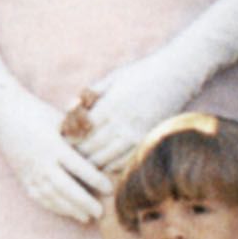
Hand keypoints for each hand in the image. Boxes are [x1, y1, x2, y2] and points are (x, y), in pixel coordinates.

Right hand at [0, 81, 108, 222]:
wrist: (4, 114)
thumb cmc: (38, 113)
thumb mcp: (61, 119)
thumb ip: (79, 133)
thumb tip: (102, 142)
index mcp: (54, 146)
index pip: (79, 167)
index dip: (96, 180)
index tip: (110, 188)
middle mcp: (42, 162)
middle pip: (66, 188)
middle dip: (84, 202)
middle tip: (101, 212)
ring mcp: (31, 172)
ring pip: (53, 196)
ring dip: (70, 209)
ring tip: (87, 217)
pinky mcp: (23, 177)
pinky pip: (39, 197)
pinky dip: (54, 207)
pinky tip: (67, 212)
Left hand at [70, 48, 197, 172]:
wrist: (177, 75)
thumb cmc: (141, 73)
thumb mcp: (113, 77)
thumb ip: (90, 93)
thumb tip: (68, 107)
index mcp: (110, 105)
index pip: (82, 132)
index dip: (68, 141)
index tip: (60, 143)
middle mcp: (123, 123)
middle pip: (91, 149)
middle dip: (77, 155)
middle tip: (67, 159)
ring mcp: (137, 134)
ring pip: (106, 160)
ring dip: (93, 163)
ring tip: (82, 165)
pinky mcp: (148, 141)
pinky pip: (124, 162)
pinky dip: (111, 165)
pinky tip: (104, 162)